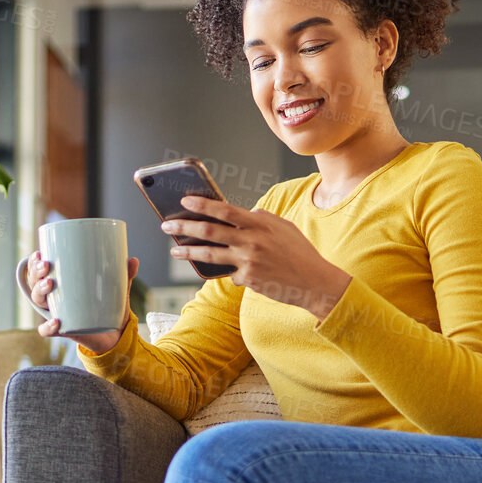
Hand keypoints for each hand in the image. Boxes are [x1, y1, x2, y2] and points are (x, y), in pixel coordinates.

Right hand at [26, 249, 139, 351]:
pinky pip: (47, 330)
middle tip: (46, 265)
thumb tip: (133, 260)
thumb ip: (124, 276)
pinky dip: (47, 326)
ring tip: (50, 284)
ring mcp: (56, 314)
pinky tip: (56, 321)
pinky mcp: (62, 331)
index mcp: (62, 284)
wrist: (114, 336)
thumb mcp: (117, 290)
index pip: (40, 271)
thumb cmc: (110, 308)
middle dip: (36, 272)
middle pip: (35, 283)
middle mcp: (54, 298)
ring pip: (38, 302)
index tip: (40, 252)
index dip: (34, 262)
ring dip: (39, 291)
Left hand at [164, 196, 350, 319]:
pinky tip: (238, 273)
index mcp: (259, 223)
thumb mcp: (284, 227)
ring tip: (175, 251)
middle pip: (209, 231)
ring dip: (188, 252)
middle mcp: (251, 240)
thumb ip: (262, 219)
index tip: (185, 201)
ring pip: (210, 255)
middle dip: (184, 227)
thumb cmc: (300, 252)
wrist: (314, 281)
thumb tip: (246, 214)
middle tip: (167, 225)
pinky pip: (230, 274)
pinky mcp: (248, 279)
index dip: (202, 205)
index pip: (224, 210)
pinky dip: (231, 272)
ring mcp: (248, 261)